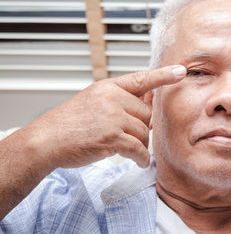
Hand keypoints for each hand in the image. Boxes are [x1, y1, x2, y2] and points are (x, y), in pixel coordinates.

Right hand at [24, 65, 185, 168]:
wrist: (46, 140)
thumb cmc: (68, 124)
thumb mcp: (93, 101)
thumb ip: (118, 101)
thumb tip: (146, 110)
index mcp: (108, 87)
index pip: (141, 79)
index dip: (163, 76)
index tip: (181, 71)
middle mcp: (112, 98)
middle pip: (147, 113)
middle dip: (141, 127)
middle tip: (127, 135)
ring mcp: (112, 117)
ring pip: (144, 132)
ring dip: (139, 144)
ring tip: (125, 148)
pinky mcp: (112, 137)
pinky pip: (138, 148)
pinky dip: (140, 158)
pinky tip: (137, 161)